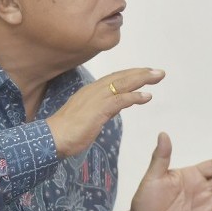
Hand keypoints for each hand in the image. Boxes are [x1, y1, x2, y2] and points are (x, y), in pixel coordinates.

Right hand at [47, 68, 165, 156]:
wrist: (52, 139)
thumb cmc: (68, 131)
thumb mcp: (90, 116)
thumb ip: (105, 108)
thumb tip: (117, 105)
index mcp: (92, 90)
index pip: (115, 78)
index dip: (132, 74)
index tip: (147, 72)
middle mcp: (94, 90)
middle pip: (122, 77)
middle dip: (142, 73)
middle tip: (159, 72)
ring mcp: (96, 98)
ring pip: (123, 84)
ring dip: (142, 79)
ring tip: (158, 77)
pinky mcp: (98, 110)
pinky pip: (119, 100)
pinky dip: (134, 97)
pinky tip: (147, 97)